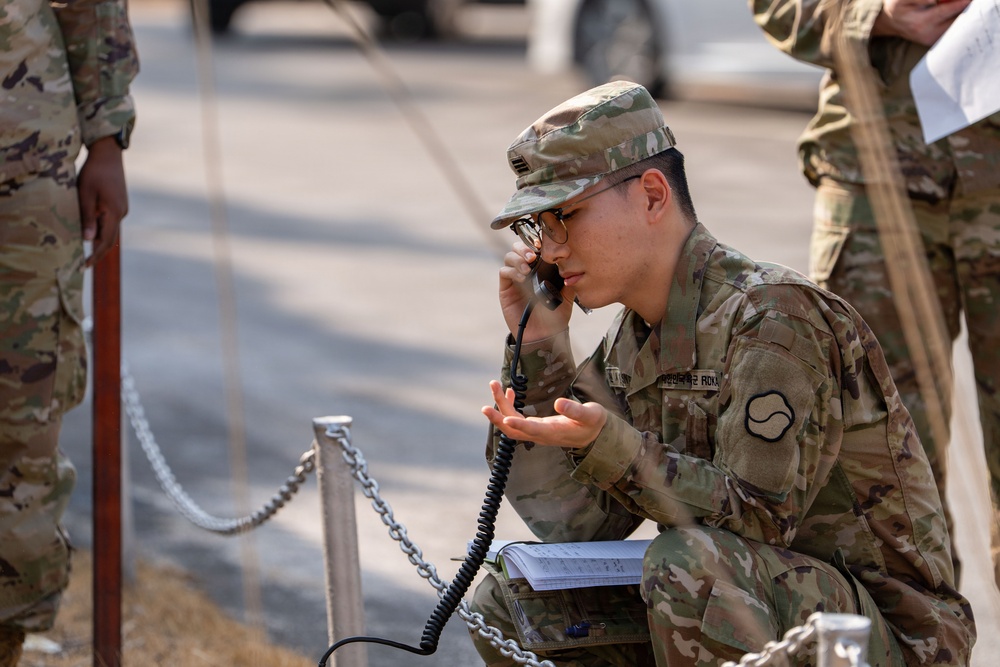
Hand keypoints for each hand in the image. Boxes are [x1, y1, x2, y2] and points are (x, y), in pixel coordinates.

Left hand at [77, 136, 128, 266]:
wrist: (108, 155)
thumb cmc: (94, 172)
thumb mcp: (85, 195)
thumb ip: (87, 217)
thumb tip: (87, 240)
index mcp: (114, 213)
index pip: (105, 241)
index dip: (95, 255)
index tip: (85, 265)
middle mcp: (121, 213)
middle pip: (110, 239)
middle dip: (98, 251)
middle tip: (85, 262)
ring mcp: (122, 208)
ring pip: (110, 229)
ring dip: (98, 239)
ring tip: (83, 246)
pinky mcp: (120, 204)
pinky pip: (110, 221)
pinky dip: (101, 228)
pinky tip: (91, 228)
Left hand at [482, 380, 606, 448]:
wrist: (592, 433)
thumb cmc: (592, 422)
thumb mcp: (590, 414)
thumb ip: (575, 409)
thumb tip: (558, 403)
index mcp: (554, 432)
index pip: (533, 431)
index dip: (519, 425)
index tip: (506, 418)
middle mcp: (541, 435)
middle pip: (513, 430)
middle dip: (498, 416)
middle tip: (486, 402)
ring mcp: (536, 432)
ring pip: (511, 423)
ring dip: (500, 406)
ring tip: (494, 384)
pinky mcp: (534, 427)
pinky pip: (516, 419)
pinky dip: (509, 405)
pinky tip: (509, 391)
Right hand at [498, 240, 572, 341]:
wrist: (544, 334)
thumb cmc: (555, 315)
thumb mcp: (567, 295)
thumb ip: (569, 280)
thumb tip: (574, 266)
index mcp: (540, 269)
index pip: (534, 248)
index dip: (536, 242)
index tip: (542, 244)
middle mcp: (527, 270)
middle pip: (518, 248)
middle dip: (524, 247)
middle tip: (533, 255)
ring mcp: (515, 278)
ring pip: (509, 257)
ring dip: (518, 258)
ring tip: (528, 267)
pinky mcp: (506, 288)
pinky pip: (504, 272)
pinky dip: (513, 270)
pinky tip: (523, 277)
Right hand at [873, 0, 970, 45]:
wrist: (890, 22)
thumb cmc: (898, 6)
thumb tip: (934, 0)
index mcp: (920, 23)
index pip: (946, 11)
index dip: (960, 3)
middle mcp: (928, 34)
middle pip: (955, 22)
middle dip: (966, 10)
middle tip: (973, 2)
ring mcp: (932, 39)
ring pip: (955, 27)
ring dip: (964, 16)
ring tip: (968, 5)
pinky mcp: (935, 41)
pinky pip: (951, 31)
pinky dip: (958, 21)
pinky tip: (960, 13)